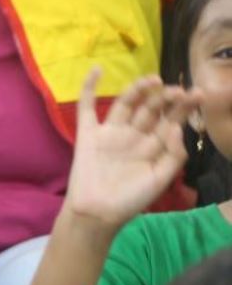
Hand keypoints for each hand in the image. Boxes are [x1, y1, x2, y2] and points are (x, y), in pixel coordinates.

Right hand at [63, 71, 191, 231]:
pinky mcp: (88, 134)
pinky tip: (97, 70)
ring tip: (153, 80)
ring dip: (138, 90)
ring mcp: (111, 132)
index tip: (197, 93)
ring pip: (126, 104)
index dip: (184, 107)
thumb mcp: (161, 180)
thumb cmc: (131, 200)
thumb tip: (175, 127)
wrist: (97, 214)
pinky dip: (89, 88)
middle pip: (151, 109)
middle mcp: (134, 135)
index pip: (171, 120)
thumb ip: (173, 155)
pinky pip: (86, 108)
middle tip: (175, 90)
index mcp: (154, 146)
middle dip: (165, 98)